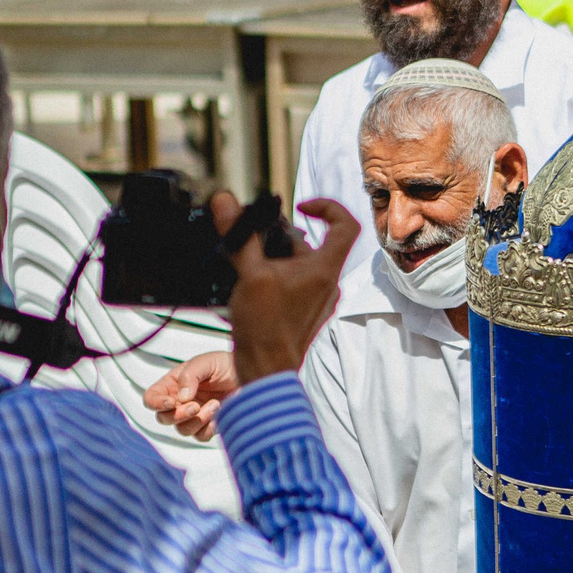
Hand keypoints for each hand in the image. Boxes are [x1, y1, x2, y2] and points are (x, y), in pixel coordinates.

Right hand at [144, 350, 235, 440]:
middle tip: (196, 406)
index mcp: (173, 384)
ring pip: (182, 430)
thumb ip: (190, 376)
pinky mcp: (209, 425)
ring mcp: (194, 415)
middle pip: (163, 418)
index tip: (171, 403)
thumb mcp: (206, 362)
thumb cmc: (227, 364)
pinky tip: (220, 412)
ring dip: (197, 420)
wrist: (252, 375)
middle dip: (178, 415)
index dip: (156, 404)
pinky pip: (201, 436)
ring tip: (215, 404)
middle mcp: (180, 401)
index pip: (151, 398)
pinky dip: (209, 428)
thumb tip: (182, 399)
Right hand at [216, 194, 352, 380]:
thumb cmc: (265, 328)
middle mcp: (327, 283)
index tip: (301, 206)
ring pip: (300, 263)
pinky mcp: (304, 311)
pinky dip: (275, 275)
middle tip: (254, 236)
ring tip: (247, 261)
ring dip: (274, 256)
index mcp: (324, 270)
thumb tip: (226, 201)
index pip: (346, 225)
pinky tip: (250, 281)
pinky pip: (294, 282)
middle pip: (312, 243)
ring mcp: (317, 299)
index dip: (327, 207)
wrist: (265, 371)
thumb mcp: (249, 274)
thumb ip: (240, 236)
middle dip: (282, 235)